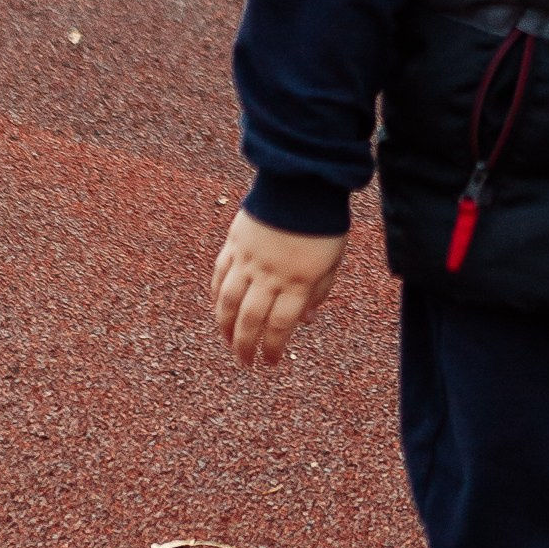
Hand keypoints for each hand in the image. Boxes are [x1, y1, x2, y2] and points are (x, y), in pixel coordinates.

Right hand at [211, 211, 346, 366]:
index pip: (281, 325)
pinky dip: (217, 297)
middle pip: (251, 319)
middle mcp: (270, 274)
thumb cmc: (322, 225)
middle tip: (245, 362)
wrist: (301, 185)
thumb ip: (318, 292)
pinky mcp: (234, 244)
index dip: (273, 348)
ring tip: (227, 342)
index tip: (270, 362)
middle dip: (245, 346)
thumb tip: (305, 321)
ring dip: (225, 327)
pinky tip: (219, 310)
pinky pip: (220, 276)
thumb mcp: (331, 262)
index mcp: (298, 281)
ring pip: (229, 301)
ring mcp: (249, 259)